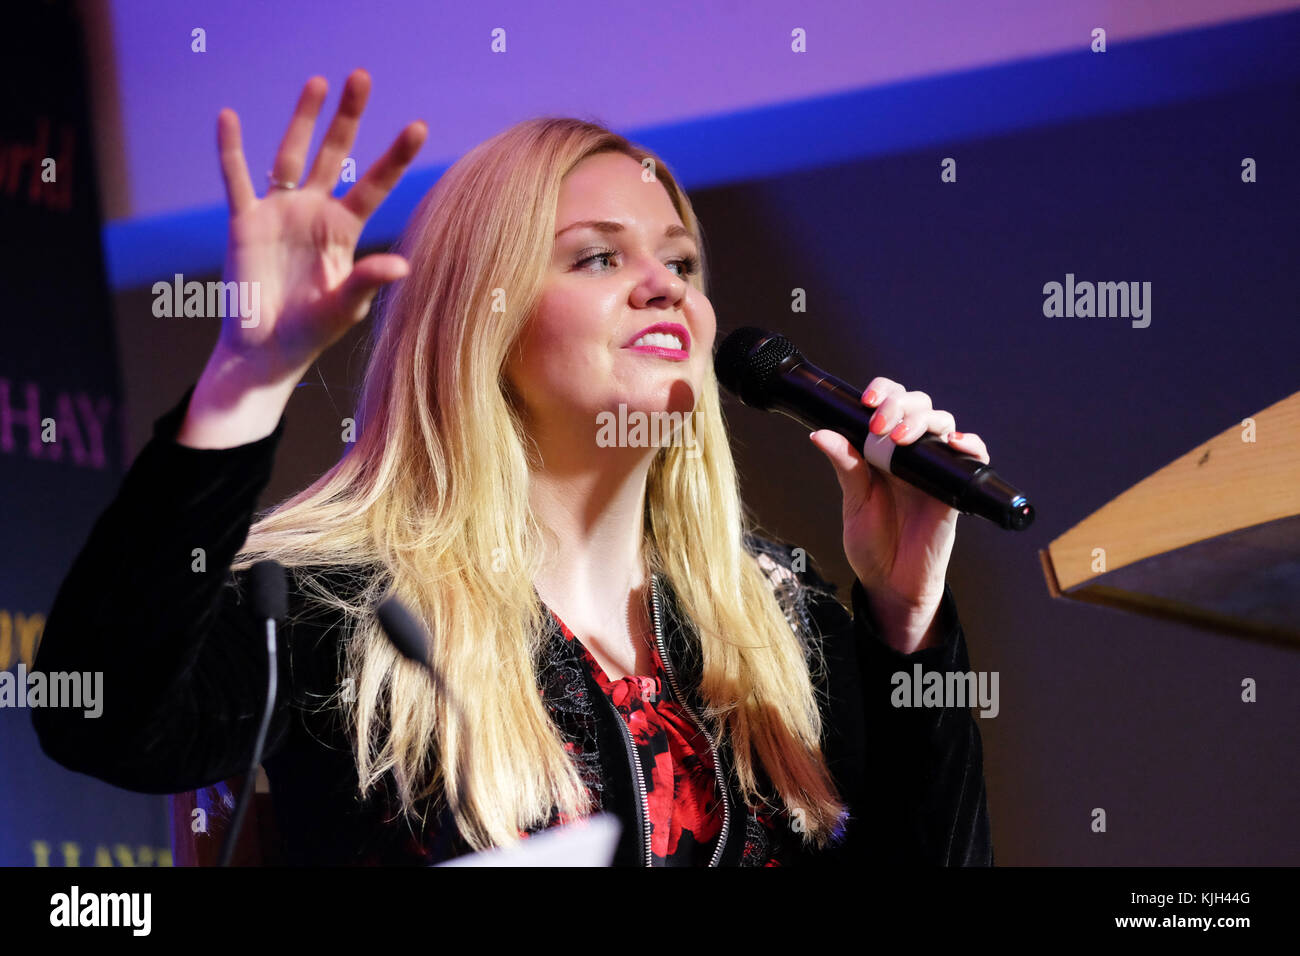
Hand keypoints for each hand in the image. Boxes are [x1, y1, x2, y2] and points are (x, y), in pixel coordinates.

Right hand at [213, 68, 426, 386]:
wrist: (267, 349)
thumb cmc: (311, 331)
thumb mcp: (346, 306)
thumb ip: (368, 280)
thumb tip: (403, 265)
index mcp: (343, 229)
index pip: (374, 184)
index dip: (395, 156)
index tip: (418, 125)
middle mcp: (314, 211)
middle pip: (334, 153)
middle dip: (348, 116)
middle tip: (361, 75)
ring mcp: (279, 212)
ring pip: (290, 153)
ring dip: (302, 118)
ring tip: (318, 81)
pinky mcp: (245, 221)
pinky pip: (237, 178)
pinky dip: (230, 149)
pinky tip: (228, 117)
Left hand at [809, 378, 988, 653]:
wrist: (891, 583)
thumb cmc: (872, 544)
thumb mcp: (854, 503)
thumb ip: (845, 467)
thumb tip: (821, 434)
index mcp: (883, 450)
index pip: (890, 403)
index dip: (884, 392)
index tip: (868, 401)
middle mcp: (911, 453)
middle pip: (919, 405)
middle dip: (901, 405)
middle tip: (881, 426)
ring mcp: (935, 469)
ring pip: (943, 423)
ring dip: (924, 421)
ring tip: (903, 437)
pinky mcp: (954, 489)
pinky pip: (972, 458)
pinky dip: (970, 444)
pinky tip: (954, 443)